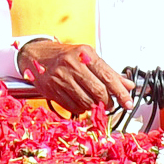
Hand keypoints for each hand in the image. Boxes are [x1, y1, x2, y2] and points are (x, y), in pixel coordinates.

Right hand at [17, 39, 133, 113]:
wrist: (36, 55)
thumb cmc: (64, 55)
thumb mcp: (88, 57)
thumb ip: (108, 71)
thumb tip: (127, 85)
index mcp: (84, 54)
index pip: (108, 76)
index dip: (120, 92)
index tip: (127, 102)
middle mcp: (72, 65)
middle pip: (98, 91)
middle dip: (109, 101)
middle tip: (111, 103)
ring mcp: (61, 79)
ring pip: (87, 102)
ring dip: (95, 106)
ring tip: (97, 102)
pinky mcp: (53, 91)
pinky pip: (74, 107)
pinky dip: (82, 109)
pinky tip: (83, 102)